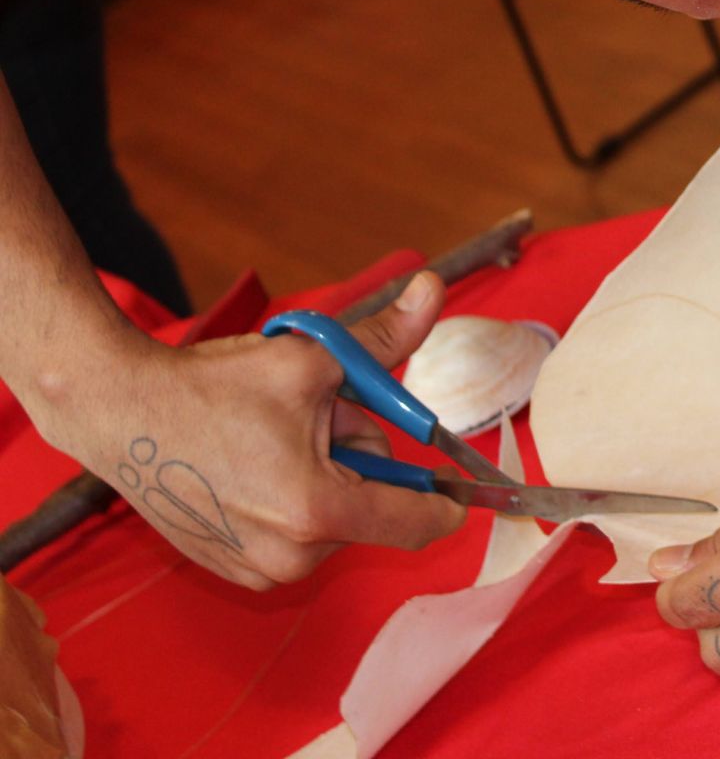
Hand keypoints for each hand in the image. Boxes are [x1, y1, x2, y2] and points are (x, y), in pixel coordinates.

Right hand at [43, 273, 465, 588]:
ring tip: (270, 439)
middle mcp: (292, 556)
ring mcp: (259, 569)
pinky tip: (251, 465)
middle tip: (311, 417)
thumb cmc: (213, 386)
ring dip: (324, 475)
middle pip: (372, 504)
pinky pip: (296, 533)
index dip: (447, 500)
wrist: (120, 412)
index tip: (459, 484)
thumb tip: (433, 289)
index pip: (418, 523)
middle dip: (357, 455)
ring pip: (335, 516)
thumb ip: (385, 338)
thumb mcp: (311, 358)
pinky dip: (291, 498)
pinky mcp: (235, 569)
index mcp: (319, 509)